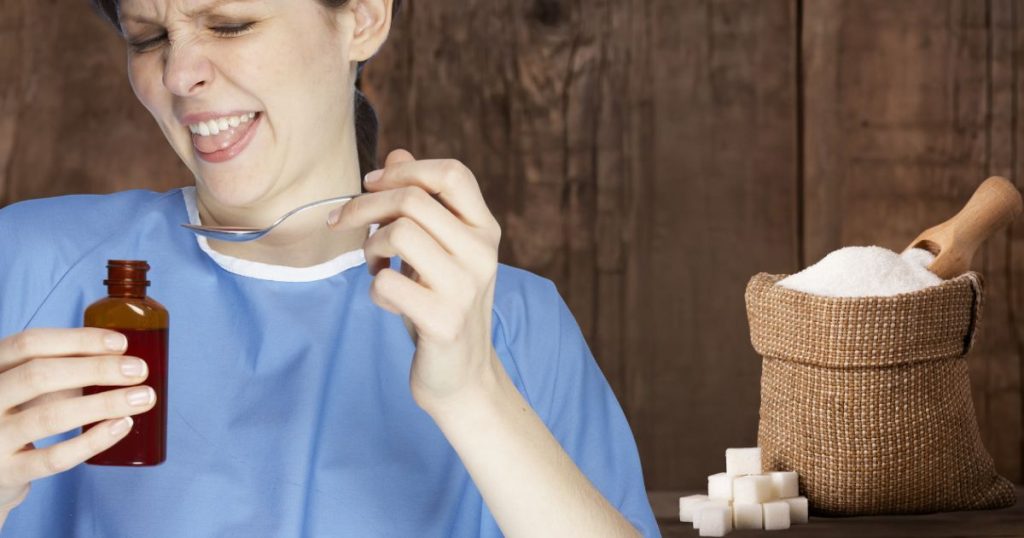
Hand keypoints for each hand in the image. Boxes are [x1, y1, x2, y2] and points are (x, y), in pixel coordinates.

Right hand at [0, 328, 155, 516]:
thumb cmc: (17, 418)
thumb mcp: (27, 388)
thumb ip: (60, 372)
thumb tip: (122, 360)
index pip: (29, 344)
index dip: (78, 340)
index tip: (121, 344)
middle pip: (39, 375)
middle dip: (96, 369)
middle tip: (139, 370)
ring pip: (50, 416)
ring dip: (104, 404)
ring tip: (143, 397)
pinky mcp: (6, 473)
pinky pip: (54, 458)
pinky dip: (93, 441)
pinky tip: (122, 426)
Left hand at [327, 149, 502, 411]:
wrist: (462, 378)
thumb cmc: (442, 305)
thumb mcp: (438, 250)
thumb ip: (422, 204)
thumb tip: (396, 153)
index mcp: (485, 231)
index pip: (452, 174)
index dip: (406, 170)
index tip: (371, 183)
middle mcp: (482, 254)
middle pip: (413, 200)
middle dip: (364, 206)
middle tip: (342, 223)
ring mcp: (465, 288)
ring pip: (400, 234)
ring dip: (370, 247)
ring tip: (374, 266)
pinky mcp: (443, 322)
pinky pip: (387, 284)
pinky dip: (375, 290)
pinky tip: (387, 300)